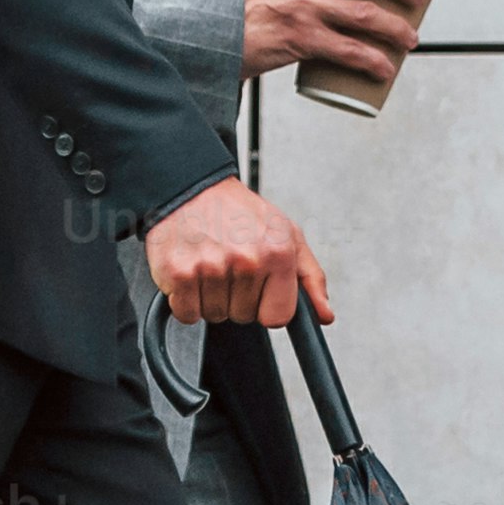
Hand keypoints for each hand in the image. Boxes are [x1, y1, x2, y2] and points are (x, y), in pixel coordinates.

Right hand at [144, 177, 330, 327]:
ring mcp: (212, 266)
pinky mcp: (179, 272)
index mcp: (278, 252)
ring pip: (215, 316)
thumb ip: (310, 278)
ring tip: (212, 265)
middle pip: (243, 316)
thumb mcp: (288, 235)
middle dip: (236, 298)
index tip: (259, 291)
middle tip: (230, 267)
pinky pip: (186, 314)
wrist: (193, 188)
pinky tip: (192, 274)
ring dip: (211, 298)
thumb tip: (324, 314)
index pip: (278, 316)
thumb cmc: (241, 213)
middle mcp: (247, 259)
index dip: (266, 307)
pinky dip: (185, 301)